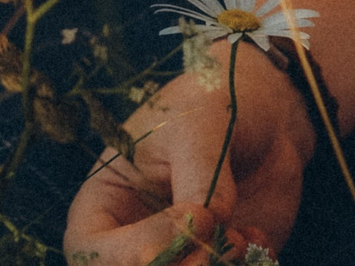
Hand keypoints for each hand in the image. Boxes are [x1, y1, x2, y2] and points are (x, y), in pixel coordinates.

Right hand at [65, 50, 311, 263]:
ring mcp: (178, 255)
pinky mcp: (219, 263)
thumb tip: (211, 222)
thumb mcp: (198, 128)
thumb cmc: (210, 105)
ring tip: (240, 237)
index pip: (91, 251)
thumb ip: (198, 177)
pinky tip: (255, 234)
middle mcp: (136, 240)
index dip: (134, 250)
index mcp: (105, 204)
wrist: (263, 113)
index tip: (190, 216)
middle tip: (217, 241)